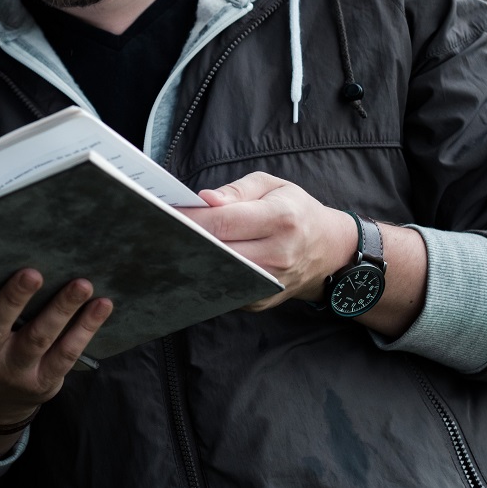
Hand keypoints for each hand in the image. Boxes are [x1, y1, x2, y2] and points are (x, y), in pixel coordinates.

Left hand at [179, 172, 354, 309]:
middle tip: (158, 228)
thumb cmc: (295, 210)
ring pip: (218, 274)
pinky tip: (192, 261)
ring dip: (193, 259)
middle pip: (218, 251)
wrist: (328, 249)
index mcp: (281, 219)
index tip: (164, 212)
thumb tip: (205, 200)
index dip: (192, 218)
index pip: (225, 221)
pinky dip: (206, 275)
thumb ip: (237, 191)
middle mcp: (278, 255)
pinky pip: (224, 289)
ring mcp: (270, 283)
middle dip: (186, 239)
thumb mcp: (272, 186)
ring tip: (171, 244)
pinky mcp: (261, 301)